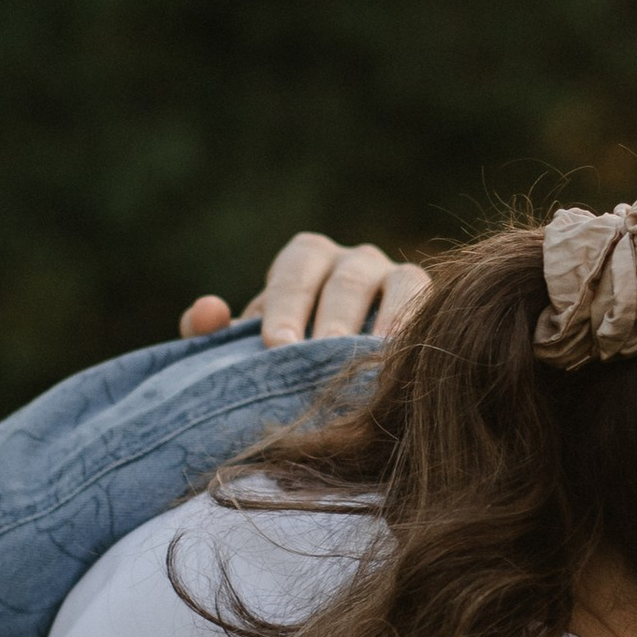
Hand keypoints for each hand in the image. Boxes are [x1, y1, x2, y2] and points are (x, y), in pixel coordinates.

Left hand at [180, 231, 431, 346]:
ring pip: (400, 284)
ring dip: (388, 319)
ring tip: (374, 357)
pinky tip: (407, 366)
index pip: (296, 270)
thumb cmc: (282, 357)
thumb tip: (206, 312)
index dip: (286, 304)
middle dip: (333, 317)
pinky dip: (420, 330)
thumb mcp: (244, 348)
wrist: (332, 378)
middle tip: (320, 353)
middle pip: (347, 279)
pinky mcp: (430, 305)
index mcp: (306, 258)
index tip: (276, 346)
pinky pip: (430, 308)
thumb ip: (213, 335)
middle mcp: (355, 260)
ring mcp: (398, 278)